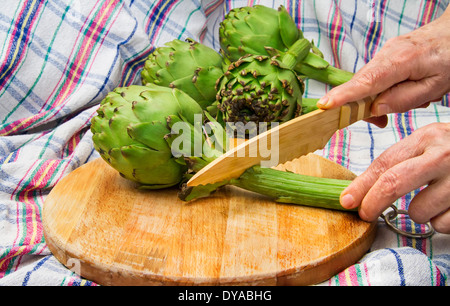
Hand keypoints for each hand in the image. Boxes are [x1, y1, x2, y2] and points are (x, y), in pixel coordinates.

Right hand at [316, 7, 449, 127]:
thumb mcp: (436, 86)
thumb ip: (404, 99)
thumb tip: (375, 108)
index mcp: (401, 61)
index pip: (365, 82)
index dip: (344, 95)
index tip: (325, 105)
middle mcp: (387, 53)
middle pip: (361, 84)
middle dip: (362, 105)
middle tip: (380, 122)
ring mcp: (385, 52)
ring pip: (367, 82)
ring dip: (378, 98)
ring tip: (412, 100)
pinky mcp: (385, 54)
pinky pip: (374, 77)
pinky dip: (382, 89)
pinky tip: (405, 91)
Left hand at [340, 122, 449, 233]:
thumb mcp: (431, 145)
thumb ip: (403, 160)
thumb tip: (363, 187)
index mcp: (427, 137)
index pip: (385, 163)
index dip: (361, 185)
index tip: (347, 200)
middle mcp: (444, 154)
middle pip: (394, 183)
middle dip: (373, 203)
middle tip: (365, 214)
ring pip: (419, 211)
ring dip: (419, 213)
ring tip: (433, 200)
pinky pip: (442, 224)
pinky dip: (442, 221)